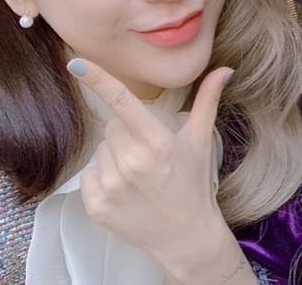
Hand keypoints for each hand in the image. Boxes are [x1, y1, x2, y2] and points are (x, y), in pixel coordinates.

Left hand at [67, 61, 242, 280]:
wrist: (185, 237)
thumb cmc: (194, 182)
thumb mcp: (200, 140)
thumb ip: (208, 100)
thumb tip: (225, 69)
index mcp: (158, 143)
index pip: (124, 103)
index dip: (99, 80)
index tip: (76, 63)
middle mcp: (133, 164)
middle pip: (113, 125)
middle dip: (127, 131)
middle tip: (148, 151)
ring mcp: (113, 187)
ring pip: (101, 149)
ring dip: (116, 154)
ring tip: (139, 173)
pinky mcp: (97, 207)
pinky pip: (89, 174)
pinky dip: (102, 177)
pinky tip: (125, 188)